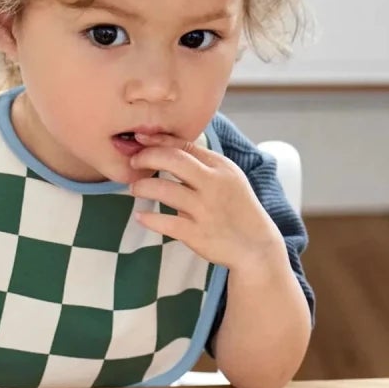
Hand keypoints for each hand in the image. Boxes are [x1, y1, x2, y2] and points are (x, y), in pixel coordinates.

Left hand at [128, 134, 280, 274]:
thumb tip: (171, 149)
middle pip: (173, 160)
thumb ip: (204, 164)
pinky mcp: (196, 234)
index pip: (185, 145)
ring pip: (165, 190)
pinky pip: (165, 222)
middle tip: (133, 164)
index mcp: (220, 167)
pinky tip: (140, 216)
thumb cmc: (238, 209)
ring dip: (143, 187)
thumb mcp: (230, 178)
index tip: (139, 141)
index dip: (158, 141)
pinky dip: (149, 218)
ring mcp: (204, 210)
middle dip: (147, 157)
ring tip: (135, 189)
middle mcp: (213, 184)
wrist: (255, 246)